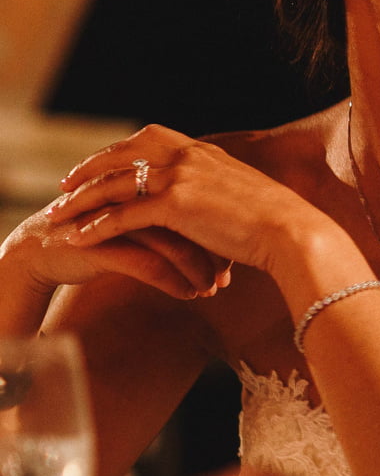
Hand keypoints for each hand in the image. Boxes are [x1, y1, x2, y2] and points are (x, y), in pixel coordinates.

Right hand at [0, 193, 228, 301]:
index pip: (199, 203)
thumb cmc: (100, 233)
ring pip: (173, 243)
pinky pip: (148, 265)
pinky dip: (173, 281)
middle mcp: (137, 196)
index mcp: (150, 181)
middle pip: (191, 221)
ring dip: (196, 270)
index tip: (237, 254)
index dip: (219, 229)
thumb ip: (174, 215)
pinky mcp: (102, 244)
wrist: (45, 249)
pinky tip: (188, 294)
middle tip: (228, 275)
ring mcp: (120, 218)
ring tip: (210, 289)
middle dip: (213, 251)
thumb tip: (218, 234)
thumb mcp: (141, 220)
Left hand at [52, 125, 339, 277]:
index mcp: (207, 152)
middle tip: (65, 184)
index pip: (151, 139)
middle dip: (90, 168)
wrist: (292, 232)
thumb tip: (212, 209)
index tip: (100, 164)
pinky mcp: (176, 205)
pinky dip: (97, 227)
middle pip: (124, 152)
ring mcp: (182, 177)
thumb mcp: (246, 197)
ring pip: (116, 184)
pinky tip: (79, 239)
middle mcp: (191, 156)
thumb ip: (219, 193)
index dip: (119, 150)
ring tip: (57, 214)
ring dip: (81, 200)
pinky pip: (124, 214)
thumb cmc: (277, 224)